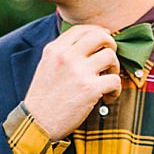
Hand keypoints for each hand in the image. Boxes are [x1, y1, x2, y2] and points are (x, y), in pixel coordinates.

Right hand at [23, 24, 121, 140]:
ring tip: (107, 81)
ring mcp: (79, 72)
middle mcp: (67, 57)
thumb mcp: (46, 67)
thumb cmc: (43, 99)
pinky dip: (116, 90)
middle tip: (109, 61)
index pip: (82, 29)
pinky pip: (115, 80)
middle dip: (111, 46)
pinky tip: (108, 98)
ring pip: (111, 57)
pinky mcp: (90, 89)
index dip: (98, 31)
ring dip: (115, 69)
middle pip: (100, 37)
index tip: (105, 40)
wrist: (37, 123)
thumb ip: (62, 54)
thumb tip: (87, 45)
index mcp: (55, 50)